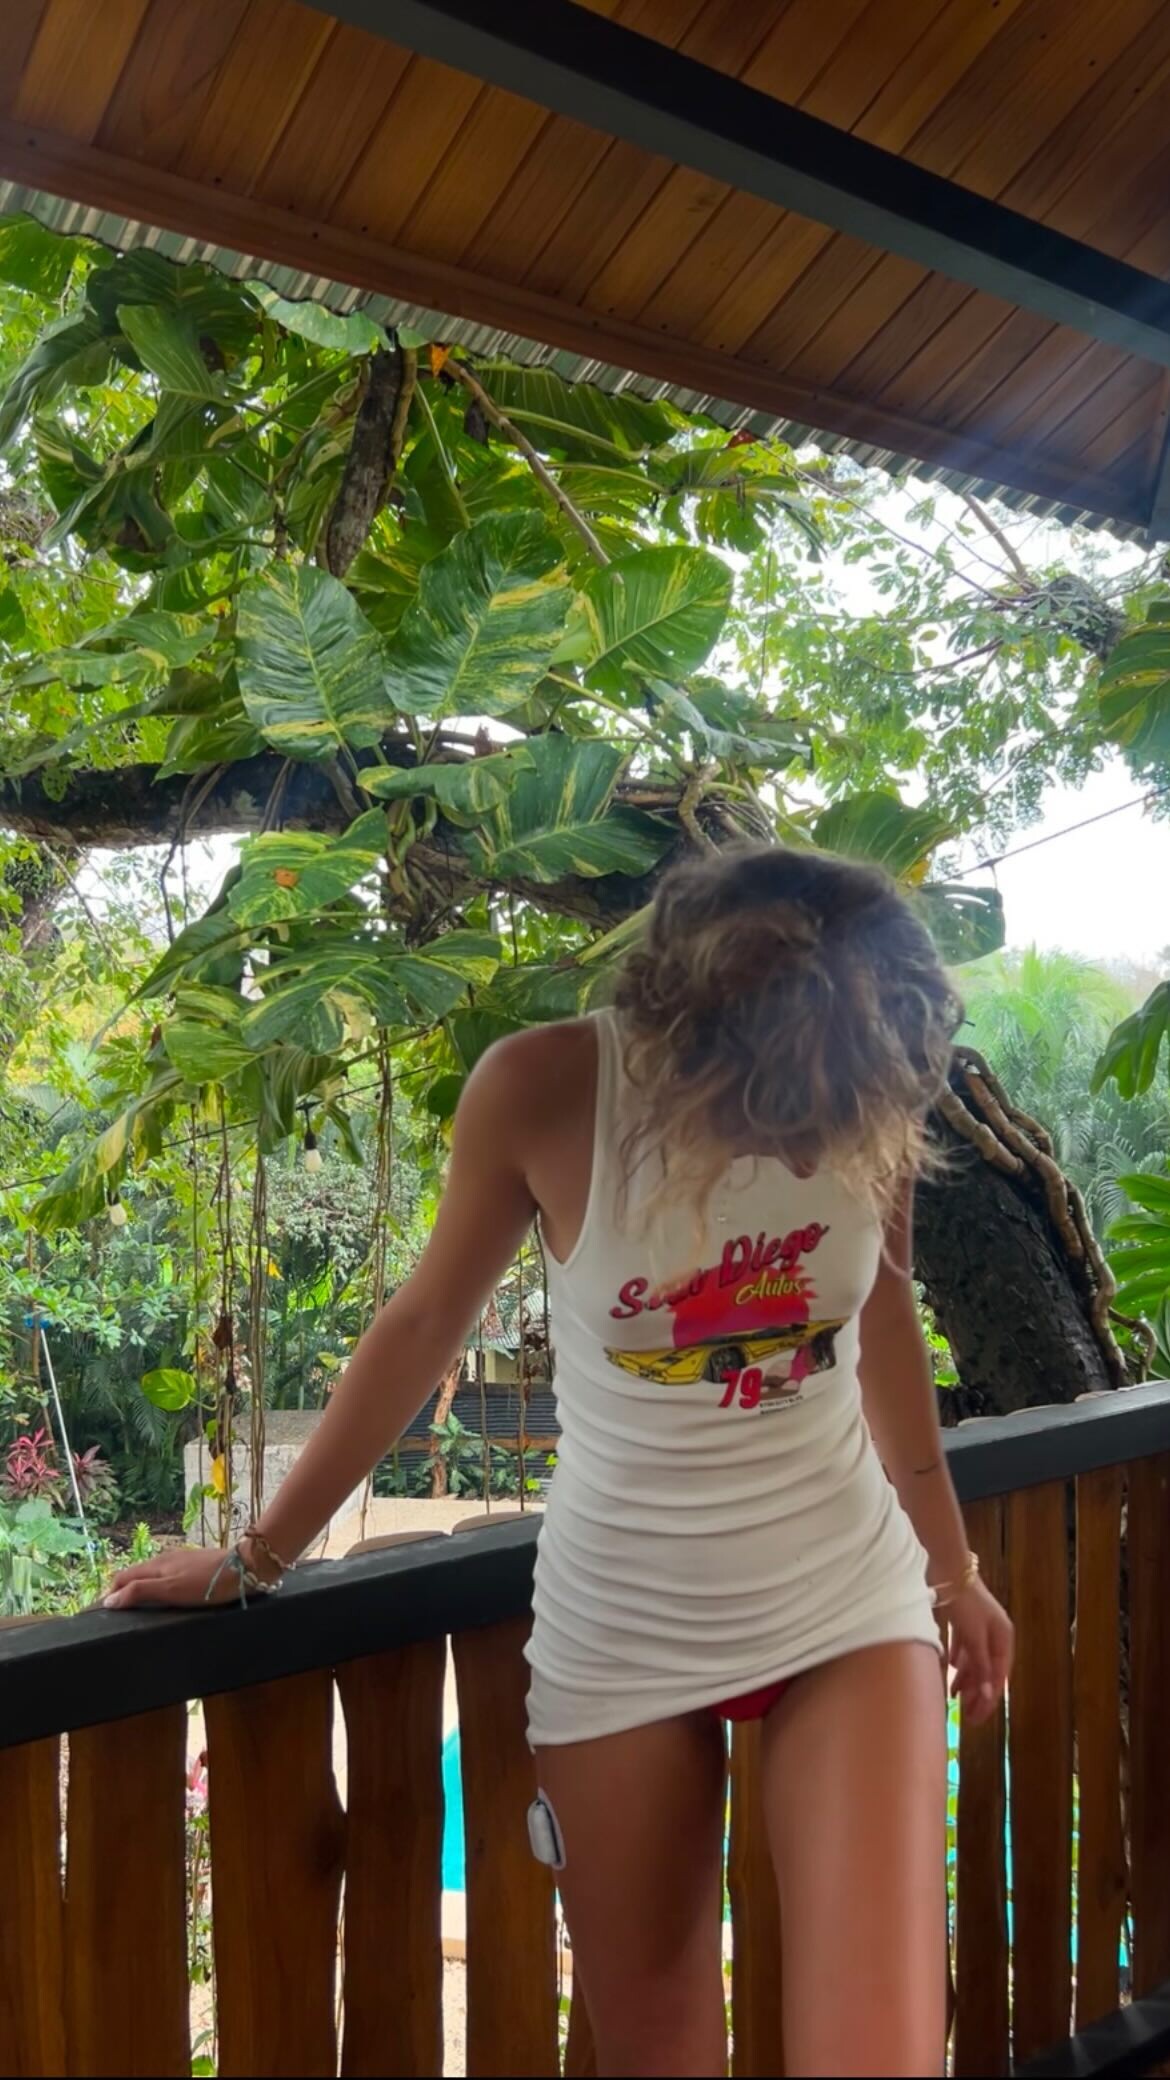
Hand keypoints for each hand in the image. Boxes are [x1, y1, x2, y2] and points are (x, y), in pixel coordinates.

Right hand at [102, 1543, 248, 1609]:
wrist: (244, 1568)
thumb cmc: (205, 1583)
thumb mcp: (169, 1590)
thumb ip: (139, 1592)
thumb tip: (109, 1600)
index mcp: (155, 1565)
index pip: (122, 1577)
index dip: (110, 1594)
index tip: (101, 1613)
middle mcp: (165, 1560)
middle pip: (135, 1575)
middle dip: (122, 1591)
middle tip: (117, 1614)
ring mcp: (181, 1561)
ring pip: (152, 1575)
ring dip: (140, 1589)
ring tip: (137, 1609)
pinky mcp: (195, 1566)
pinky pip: (167, 1576)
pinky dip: (157, 1587)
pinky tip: (165, 1598)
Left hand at [944, 1577, 1013, 1724]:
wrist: (948, 1570)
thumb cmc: (965, 1604)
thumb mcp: (974, 1638)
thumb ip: (981, 1667)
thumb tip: (989, 1697)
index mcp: (1003, 1639)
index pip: (998, 1678)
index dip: (988, 1700)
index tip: (977, 1718)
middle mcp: (995, 1634)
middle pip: (988, 1671)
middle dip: (977, 1693)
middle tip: (965, 1715)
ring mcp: (980, 1627)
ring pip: (975, 1660)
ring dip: (966, 1679)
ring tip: (954, 1697)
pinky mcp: (965, 1621)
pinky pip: (965, 1648)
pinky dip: (959, 1661)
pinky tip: (952, 1670)